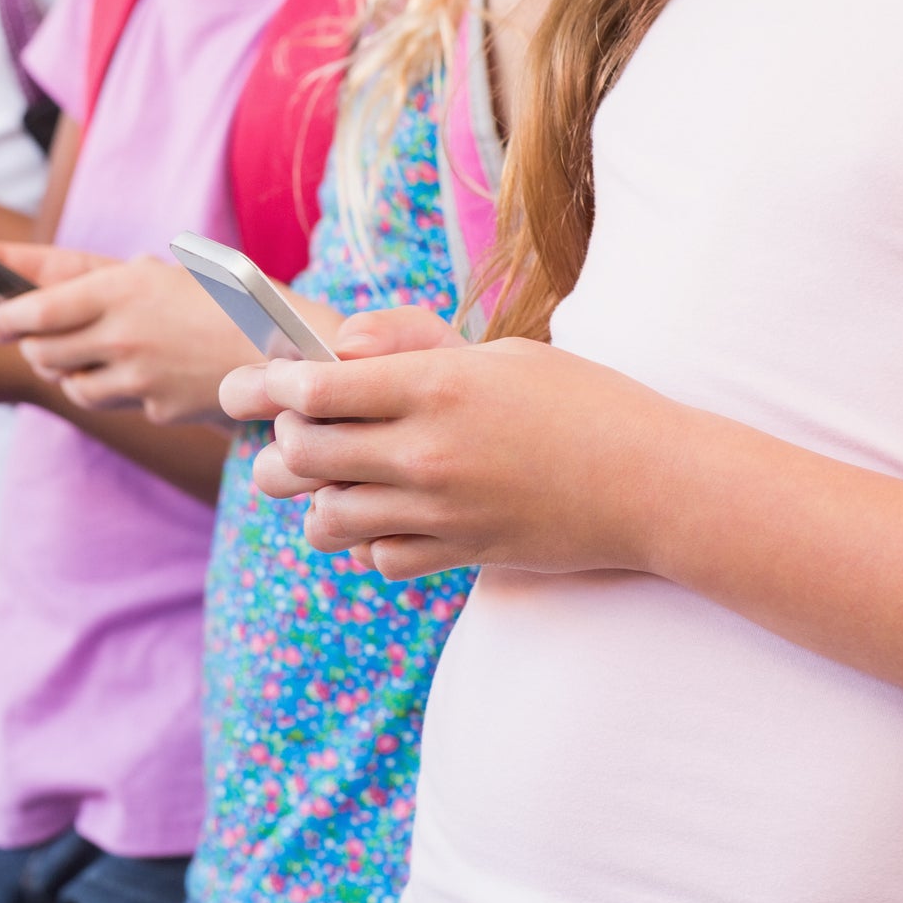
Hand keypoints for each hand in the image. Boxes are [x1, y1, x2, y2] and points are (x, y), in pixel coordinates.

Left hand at [0, 255, 266, 424]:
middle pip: (41, 353)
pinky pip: (115, 402)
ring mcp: (136, 378)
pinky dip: (115, 390)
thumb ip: (109, 281)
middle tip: (38, 337)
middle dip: (33, 346)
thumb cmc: (233, 296)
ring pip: (70, 384)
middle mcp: (119, 335)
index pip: (31, 310)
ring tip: (92, 354)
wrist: (293, 347)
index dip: (2, 316)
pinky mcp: (156, 408)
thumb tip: (56, 291)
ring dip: (69, 371)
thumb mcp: (167, 271)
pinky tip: (141, 373)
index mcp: (118, 289)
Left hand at [221, 308, 674, 579]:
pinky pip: (377, 557)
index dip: (264, 385)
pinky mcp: (458, 554)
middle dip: (278, 442)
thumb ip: (407, 344)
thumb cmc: (579, 403)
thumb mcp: (496, 353)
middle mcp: (427, 452)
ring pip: (324, 518)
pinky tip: (391, 516)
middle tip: (288, 431)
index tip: (245, 386)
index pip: (312, 388)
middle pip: (300, 454)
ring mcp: (440, 510)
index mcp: (435, 387)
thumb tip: (333, 350)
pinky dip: (370, 540)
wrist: (656, 484)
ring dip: (315, 497)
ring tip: (332, 478)